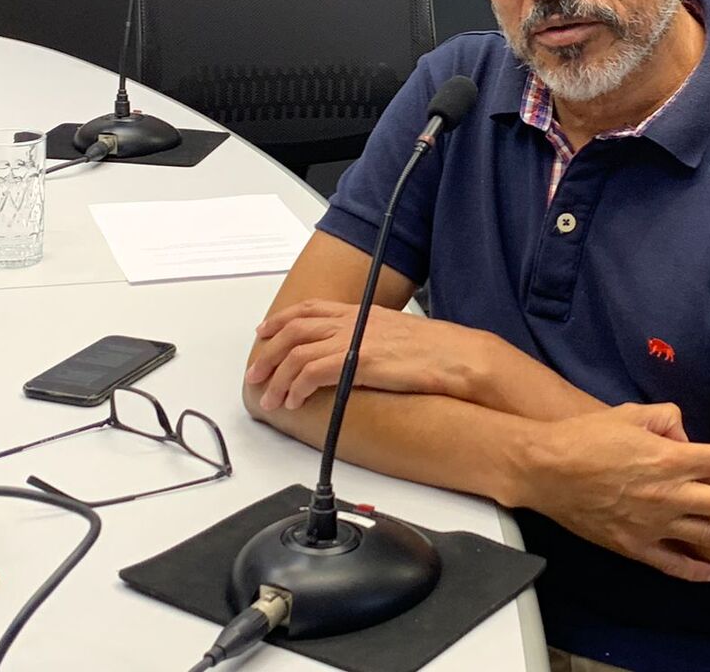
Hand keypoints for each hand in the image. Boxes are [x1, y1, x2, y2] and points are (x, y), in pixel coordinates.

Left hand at [245, 299, 476, 410]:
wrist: (454, 355)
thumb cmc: (434, 349)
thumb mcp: (394, 335)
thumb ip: (369, 339)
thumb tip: (354, 355)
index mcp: (360, 311)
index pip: (309, 308)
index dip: (280, 320)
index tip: (264, 332)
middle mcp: (352, 320)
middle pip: (293, 329)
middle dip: (268, 353)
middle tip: (255, 374)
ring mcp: (353, 339)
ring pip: (296, 354)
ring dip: (276, 379)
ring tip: (269, 399)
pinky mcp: (356, 361)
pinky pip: (311, 373)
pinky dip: (296, 388)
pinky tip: (294, 402)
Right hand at [521, 403, 709, 582]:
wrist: (546, 469)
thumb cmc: (586, 436)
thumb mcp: (632, 412)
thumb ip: (668, 418)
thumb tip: (686, 435)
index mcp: (669, 459)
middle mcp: (669, 495)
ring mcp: (653, 525)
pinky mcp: (634, 546)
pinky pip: (674, 565)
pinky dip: (697, 572)